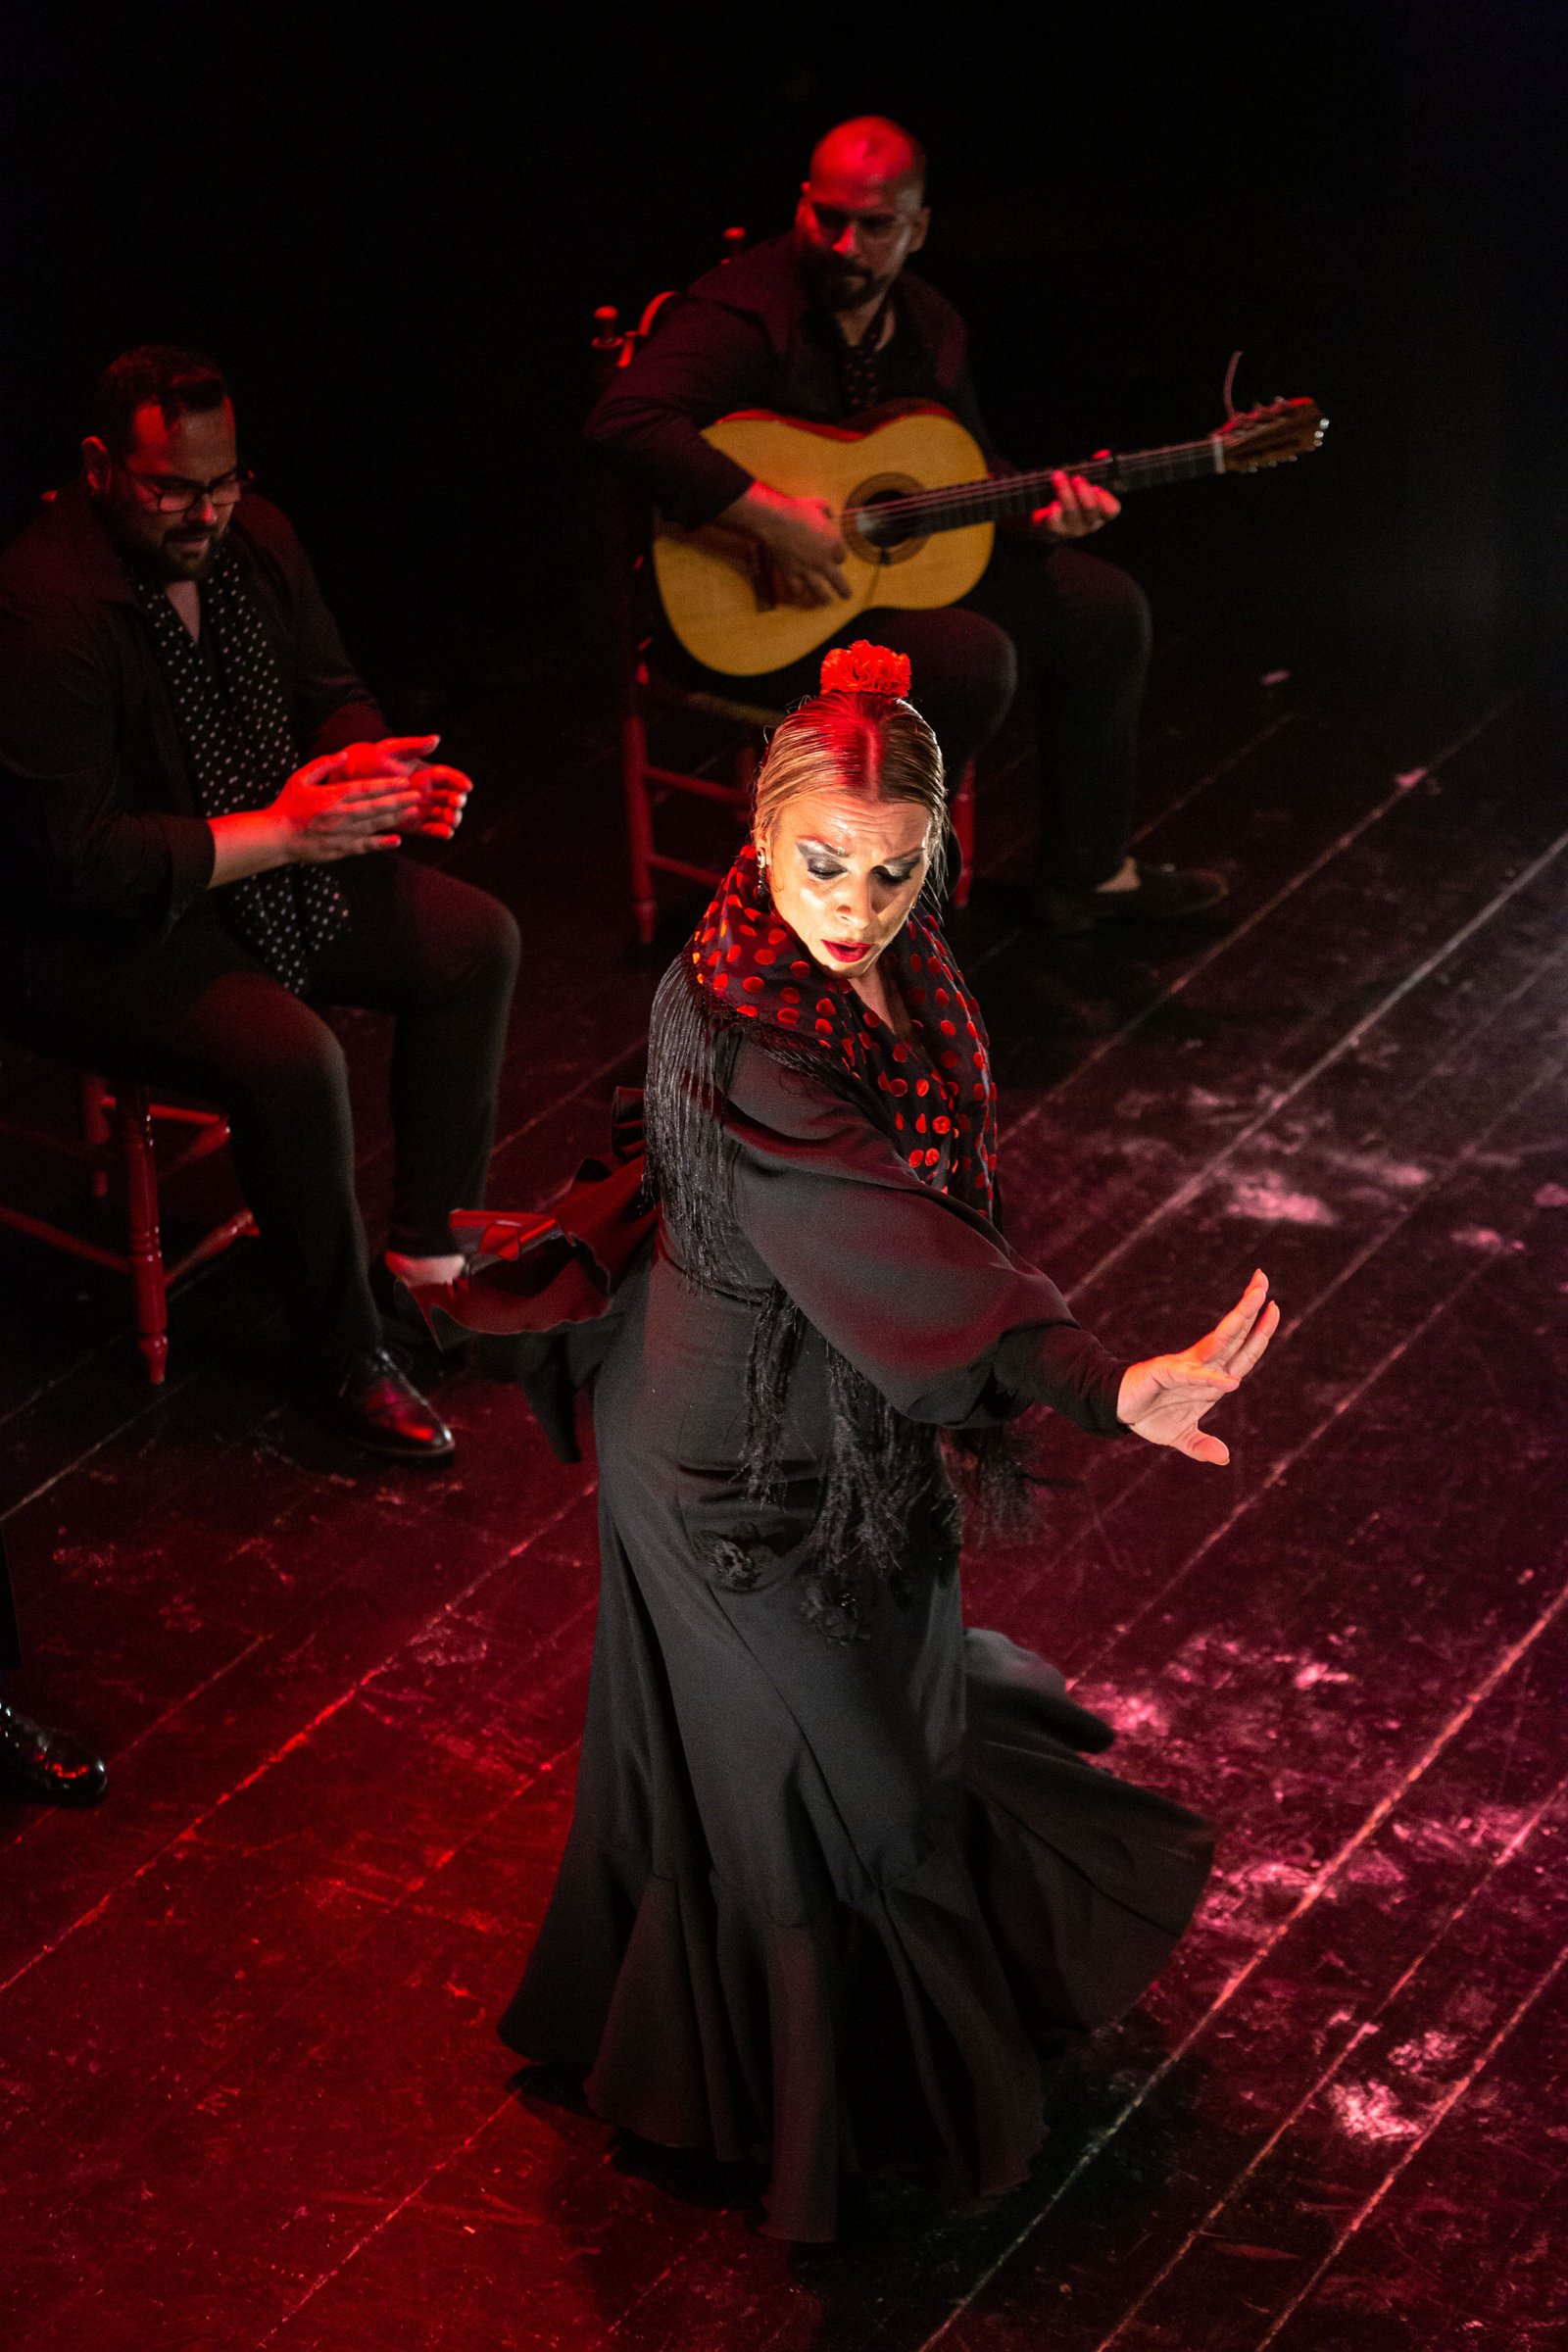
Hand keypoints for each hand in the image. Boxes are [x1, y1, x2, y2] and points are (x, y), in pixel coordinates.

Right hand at [269, 750, 428, 864]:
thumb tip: (345, 754)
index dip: (387, 785)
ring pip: (374, 826)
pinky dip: (381, 844)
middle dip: (399, 801)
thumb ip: (323, 765)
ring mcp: (342, 834)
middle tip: (418, 796)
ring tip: (414, 813)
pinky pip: (365, 846)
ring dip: (396, 819)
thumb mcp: (300, 778)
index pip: (365, 789)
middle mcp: (341, 815)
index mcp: (332, 796)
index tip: (404, 781)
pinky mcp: (341, 850)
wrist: (276, 836)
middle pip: (376, 807)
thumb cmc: (288, 805)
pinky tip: (397, 841)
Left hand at [341, 736, 471, 840]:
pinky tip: (446, 833)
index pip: (448, 777)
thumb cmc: (370, 760)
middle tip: (456, 803)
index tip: (467, 787)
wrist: (349, 779)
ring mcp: (420, 808)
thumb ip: (414, 746)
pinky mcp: (412, 824)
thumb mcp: (391, 750)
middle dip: (457, 802)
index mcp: (425, 772)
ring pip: (443, 815)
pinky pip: (431, 830)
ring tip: (451, 820)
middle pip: (450, 798)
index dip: (459, 782)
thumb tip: (436, 739)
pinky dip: (440, 832)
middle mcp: (426, 791)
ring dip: (451, 818)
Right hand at [730, 483, 851, 604]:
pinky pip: (796, 589)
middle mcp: (823, 562)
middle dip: (843, 590)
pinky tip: (800, 596)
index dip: (839, 556)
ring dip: (824, 598)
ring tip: (826, 602)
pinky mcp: (791, 574)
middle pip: (837, 581)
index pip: (842, 557)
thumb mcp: (818, 504)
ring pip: (819, 591)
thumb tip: (830, 515)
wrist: (776, 522)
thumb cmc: (798, 510)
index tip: (836, 556)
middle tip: (847, 597)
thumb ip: (827, 511)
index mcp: (834, 544)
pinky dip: (798, 593)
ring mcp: (807, 571)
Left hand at [1032, 468, 1120, 540]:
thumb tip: (1102, 454)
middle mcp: (1090, 522)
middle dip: (1084, 493)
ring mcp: (1073, 527)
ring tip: (1058, 476)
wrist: (1050, 514)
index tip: (1097, 488)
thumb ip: (1095, 469)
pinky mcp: (1056, 528)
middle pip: (1090, 510)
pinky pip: (1055, 522)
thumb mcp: (1085, 482)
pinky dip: (1054, 512)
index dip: (1106, 500)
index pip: (1111, 510)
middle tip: (1077, 479)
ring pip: (1071, 512)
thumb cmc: (1075, 494)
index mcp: (1102, 511)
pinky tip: (1053, 504)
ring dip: (1065, 493)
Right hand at [1115, 1270, 1278, 1466]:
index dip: (1260, 1333)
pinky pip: (1192, 1376)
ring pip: (1220, 1341)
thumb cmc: (1150, 1415)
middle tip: (1263, 1279)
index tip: (1274, 1307)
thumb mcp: (1181, 1437)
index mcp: (1211, 1378)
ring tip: (1257, 1295)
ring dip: (1241, 1318)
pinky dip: (1211, 1380)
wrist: (1116, 1411)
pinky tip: (1231, 1382)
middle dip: (1251, 1309)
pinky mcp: (1165, 1374)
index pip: (1242, 1353)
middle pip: (1234, 1336)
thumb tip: (1224, 1458)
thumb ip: (1201, 1446)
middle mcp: (1202, 1366)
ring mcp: (1185, 1367)